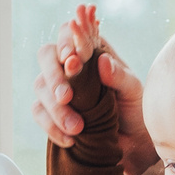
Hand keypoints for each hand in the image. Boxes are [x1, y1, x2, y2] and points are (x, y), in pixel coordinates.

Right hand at [33, 4, 156, 174]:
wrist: (133, 140)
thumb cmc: (134, 107)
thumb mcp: (134, 90)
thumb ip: (120, 76)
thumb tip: (103, 61)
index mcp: (90, 50)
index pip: (70, 33)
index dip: (66, 41)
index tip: (72, 58)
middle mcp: (70, 64)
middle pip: (47, 56)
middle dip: (54, 76)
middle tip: (66, 97)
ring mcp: (57, 86)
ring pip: (40, 86)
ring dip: (55, 108)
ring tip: (77, 127)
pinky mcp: (51, 110)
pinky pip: (39, 113)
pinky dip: (51, 126)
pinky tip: (70, 139)